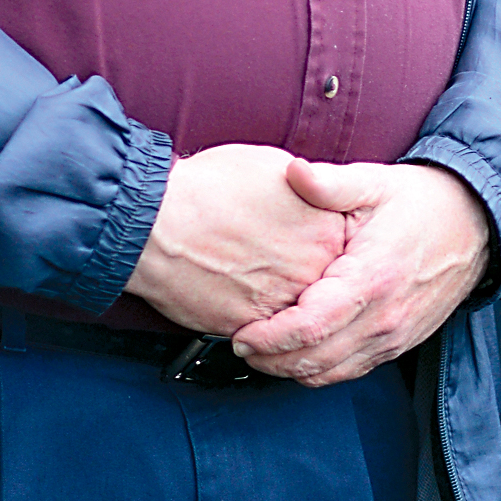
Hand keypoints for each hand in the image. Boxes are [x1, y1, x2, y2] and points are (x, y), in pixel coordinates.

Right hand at [125, 144, 346, 335]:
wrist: (154, 222)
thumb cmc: (204, 187)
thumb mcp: (271, 165)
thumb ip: (306, 188)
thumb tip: (312, 194)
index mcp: (324, 230)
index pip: (347, 247)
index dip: (323, 242)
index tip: (308, 239)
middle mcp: (311, 273)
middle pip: (326, 285)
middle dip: (306, 276)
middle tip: (282, 263)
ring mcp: (282, 305)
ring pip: (298, 316)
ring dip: (286, 305)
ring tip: (260, 282)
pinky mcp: (251, 329)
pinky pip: (267, 335)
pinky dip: (258, 324)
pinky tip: (240, 298)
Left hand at [229, 161, 491, 385]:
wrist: (473, 223)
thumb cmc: (420, 201)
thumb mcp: (373, 182)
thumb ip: (330, 183)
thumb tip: (292, 171)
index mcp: (372, 278)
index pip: (311, 327)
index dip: (271, 338)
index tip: (241, 333)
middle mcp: (384, 317)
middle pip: (317, 361)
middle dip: (272, 360)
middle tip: (240, 345)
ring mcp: (395, 335)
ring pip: (334, 373)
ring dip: (293, 370)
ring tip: (261, 352)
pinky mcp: (400, 343)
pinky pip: (353, 370)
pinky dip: (321, 370)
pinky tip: (298, 353)